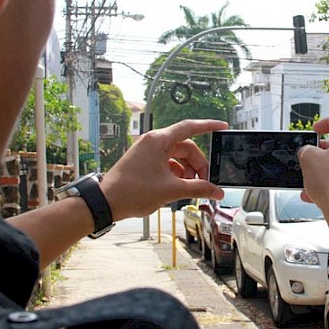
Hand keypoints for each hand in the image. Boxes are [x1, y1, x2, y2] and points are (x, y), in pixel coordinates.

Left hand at [101, 119, 227, 219]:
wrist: (106, 202)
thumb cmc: (132, 192)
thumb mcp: (171, 191)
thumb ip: (198, 189)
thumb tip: (217, 191)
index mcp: (158, 141)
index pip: (189, 127)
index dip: (208, 126)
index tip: (222, 127)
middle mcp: (153, 142)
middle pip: (186, 148)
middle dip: (197, 165)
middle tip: (205, 182)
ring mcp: (147, 152)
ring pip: (177, 157)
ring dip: (187, 171)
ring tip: (190, 188)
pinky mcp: (144, 162)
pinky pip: (167, 164)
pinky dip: (176, 174)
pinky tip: (178, 188)